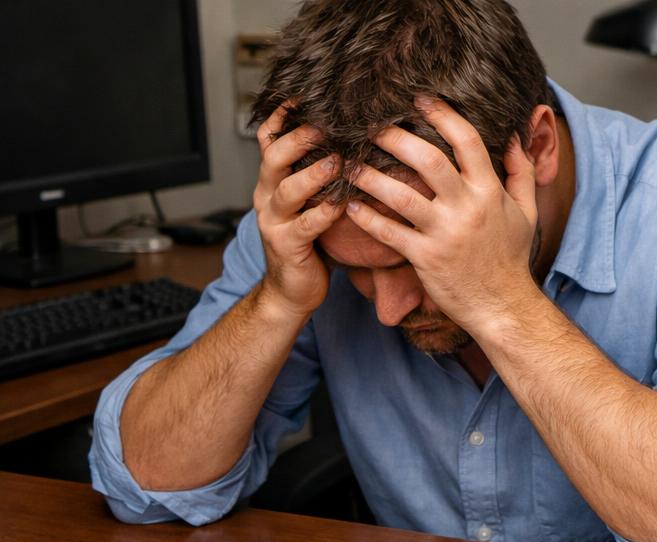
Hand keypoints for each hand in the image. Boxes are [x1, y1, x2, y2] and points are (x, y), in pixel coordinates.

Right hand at [253, 104, 343, 319]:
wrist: (290, 293)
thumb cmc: (308, 247)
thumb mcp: (308, 206)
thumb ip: (318, 180)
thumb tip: (352, 146)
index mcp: (272, 183)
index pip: (268, 140)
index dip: (282, 117)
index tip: (304, 95)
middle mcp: (267, 197)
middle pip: (274, 156)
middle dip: (300, 137)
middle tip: (327, 123)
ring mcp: (274, 222)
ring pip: (287, 189)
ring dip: (314, 173)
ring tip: (337, 161)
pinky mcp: (287, 246)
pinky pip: (306, 225)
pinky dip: (324, 213)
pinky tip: (342, 204)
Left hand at [345, 97, 540, 335]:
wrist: (504, 307)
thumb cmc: (512, 260)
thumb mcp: (526, 213)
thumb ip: (522, 173)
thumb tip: (516, 138)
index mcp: (489, 191)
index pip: (466, 140)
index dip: (442, 114)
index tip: (420, 99)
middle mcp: (466, 208)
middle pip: (427, 159)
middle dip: (395, 137)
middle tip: (371, 126)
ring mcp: (444, 234)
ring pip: (400, 195)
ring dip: (371, 176)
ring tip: (350, 164)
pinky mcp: (425, 258)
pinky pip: (389, 233)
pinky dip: (367, 218)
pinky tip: (350, 206)